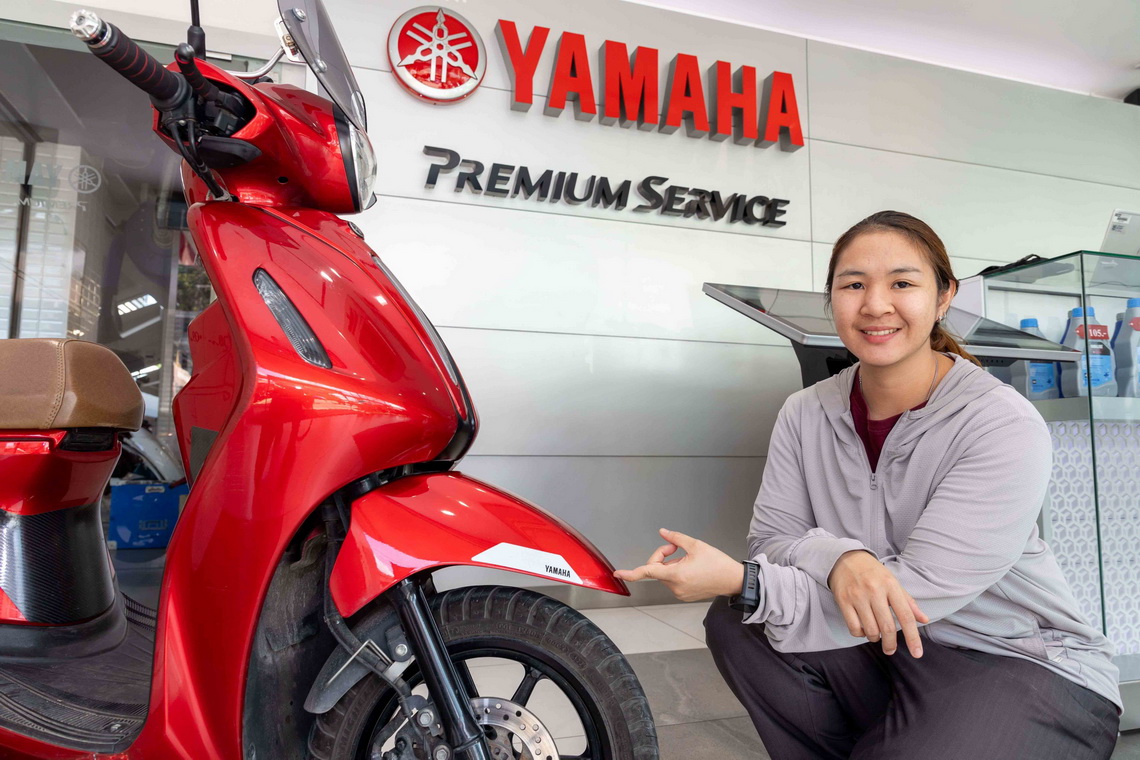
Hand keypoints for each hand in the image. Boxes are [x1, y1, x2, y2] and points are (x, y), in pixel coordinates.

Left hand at [614, 529, 743, 601]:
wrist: (733, 580)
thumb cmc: (718, 564)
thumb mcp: (696, 545)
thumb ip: (675, 538)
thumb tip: (663, 532)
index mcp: (676, 575)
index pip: (647, 572)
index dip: (630, 572)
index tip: (618, 573)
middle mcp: (676, 587)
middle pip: (657, 569)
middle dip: (663, 556)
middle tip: (676, 548)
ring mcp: (680, 593)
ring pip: (665, 574)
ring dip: (671, 565)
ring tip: (689, 560)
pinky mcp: (684, 595)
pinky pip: (672, 581)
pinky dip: (676, 572)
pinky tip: (691, 569)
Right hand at [828, 550, 928, 657]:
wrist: (845, 558)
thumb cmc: (873, 572)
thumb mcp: (893, 582)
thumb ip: (908, 602)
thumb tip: (924, 620)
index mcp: (891, 585)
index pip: (905, 616)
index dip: (913, 637)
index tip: (917, 653)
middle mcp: (874, 591)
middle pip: (887, 627)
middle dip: (891, 644)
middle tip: (890, 649)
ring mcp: (857, 596)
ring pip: (870, 630)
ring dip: (875, 638)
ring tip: (876, 635)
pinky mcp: (843, 601)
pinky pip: (854, 627)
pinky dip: (860, 634)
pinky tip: (863, 629)